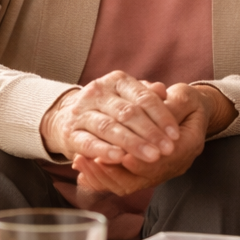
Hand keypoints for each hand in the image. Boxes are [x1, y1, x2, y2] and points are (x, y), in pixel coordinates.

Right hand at [40, 71, 178, 164]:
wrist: (64, 117)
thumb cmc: (108, 108)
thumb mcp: (128, 96)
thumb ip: (146, 95)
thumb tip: (163, 91)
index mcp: (117, 81)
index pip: (143, 97)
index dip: (162, 116)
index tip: (175, 135)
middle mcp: (98, 92)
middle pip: (128, 113)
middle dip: (151, 133)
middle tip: (167, 149)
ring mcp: (81, 112)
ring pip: (109, 127)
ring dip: (133, 143)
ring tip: (151, 156)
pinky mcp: (70, 133)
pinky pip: (88, 142)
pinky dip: (105, 150)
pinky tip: (120, 158)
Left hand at [72, 83, 236, 195]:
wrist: (191, 114)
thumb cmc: (187, 102)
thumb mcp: (183, 96)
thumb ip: (166, 103)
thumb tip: (150, 103)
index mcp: (190, 144)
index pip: (164, 160)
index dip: (141, 160)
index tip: (119, 154)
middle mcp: (176, 164)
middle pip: (143, 177)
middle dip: (115, 169)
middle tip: (92, 159)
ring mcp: (161, 172)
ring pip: (130, 184)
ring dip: (104, 176)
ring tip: (83, 163)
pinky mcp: (146, 174)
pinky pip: (122, 183)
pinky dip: (102, 178)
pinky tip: (84, 170)